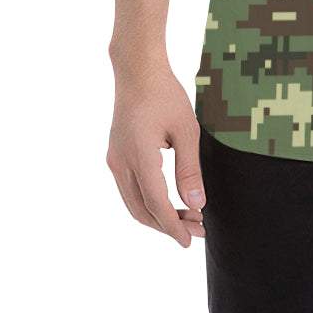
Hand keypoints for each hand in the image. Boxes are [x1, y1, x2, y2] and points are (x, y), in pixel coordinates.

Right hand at [106, 61, 205, 247]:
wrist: (138, 71)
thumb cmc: (166, 95)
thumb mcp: (187, 130)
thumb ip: (190, 170)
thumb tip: (197, 204)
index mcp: (139, 156)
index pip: (156, 203)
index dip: (173, 226)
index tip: (189, 241)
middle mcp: (121, 162)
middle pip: (141, 210)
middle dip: (168, 226)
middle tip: (197, 231)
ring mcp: (115, 159)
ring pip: (133, 202)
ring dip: (158, 216)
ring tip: (189, 217)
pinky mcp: (116, 155)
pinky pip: (129, 189)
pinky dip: (148, 202)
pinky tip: (171, 200)